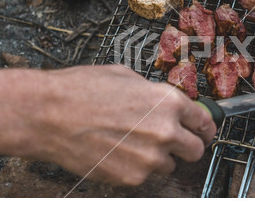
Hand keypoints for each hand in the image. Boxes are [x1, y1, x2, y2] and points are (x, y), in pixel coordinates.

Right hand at [0, 65, 215, 185]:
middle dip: (188, 145)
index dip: (205, 127)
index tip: (204, 130)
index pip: (204, 122)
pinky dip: (138, 167)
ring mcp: (149, 158)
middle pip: (197, 150)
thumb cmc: (82, 90)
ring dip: (160, 157)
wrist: (48, 114)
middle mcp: (165, 131)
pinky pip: (146, 176)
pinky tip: (119, 152)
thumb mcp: (127, 77)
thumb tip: (166, 103)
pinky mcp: (131, 178)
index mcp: (168, 102)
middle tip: (175, 142)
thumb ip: (155, 93)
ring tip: (135, 144)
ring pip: (170, 165)